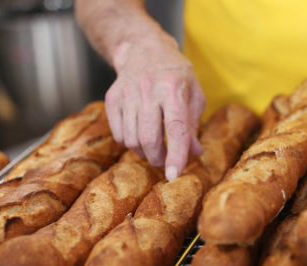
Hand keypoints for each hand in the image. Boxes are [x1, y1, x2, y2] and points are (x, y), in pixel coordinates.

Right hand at [105, 33, 204, 180]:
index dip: (175, 155)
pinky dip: (129, 142)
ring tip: (154, 149)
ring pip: (131, 139)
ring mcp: (127, 93)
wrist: (144, 49)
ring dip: (144, 152)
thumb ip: (193, 125)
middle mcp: (148, 90)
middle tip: (164, 162)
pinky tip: (139, 135)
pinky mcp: (112, 98)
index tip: (174, 176)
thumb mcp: (194, 94)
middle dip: (158, 158)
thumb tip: (194, 154)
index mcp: (174, 88)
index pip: (175, 129)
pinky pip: (118, 133)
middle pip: (149, 139)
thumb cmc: (176, 75)